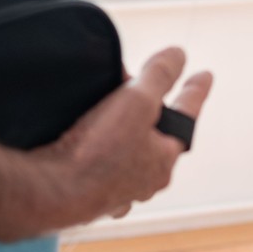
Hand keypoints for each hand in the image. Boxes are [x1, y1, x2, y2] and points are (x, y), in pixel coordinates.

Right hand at [7, 47, 213, 238]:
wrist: (48, 192)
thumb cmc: (97, 151)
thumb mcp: (136, 101)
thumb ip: (159, 75)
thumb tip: (179, 55)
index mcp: (163, 160)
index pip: (186, 116)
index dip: (194, 91)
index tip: (204, 74)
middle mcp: (142, 182)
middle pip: (155, 137)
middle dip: (151, 112)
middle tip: (142, 89)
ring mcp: (113, 192)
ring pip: (126, 157)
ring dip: (122, 134)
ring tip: (110, 112)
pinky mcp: (84, 196)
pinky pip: (96, 169)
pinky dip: (95, 152)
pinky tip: (83, 140)